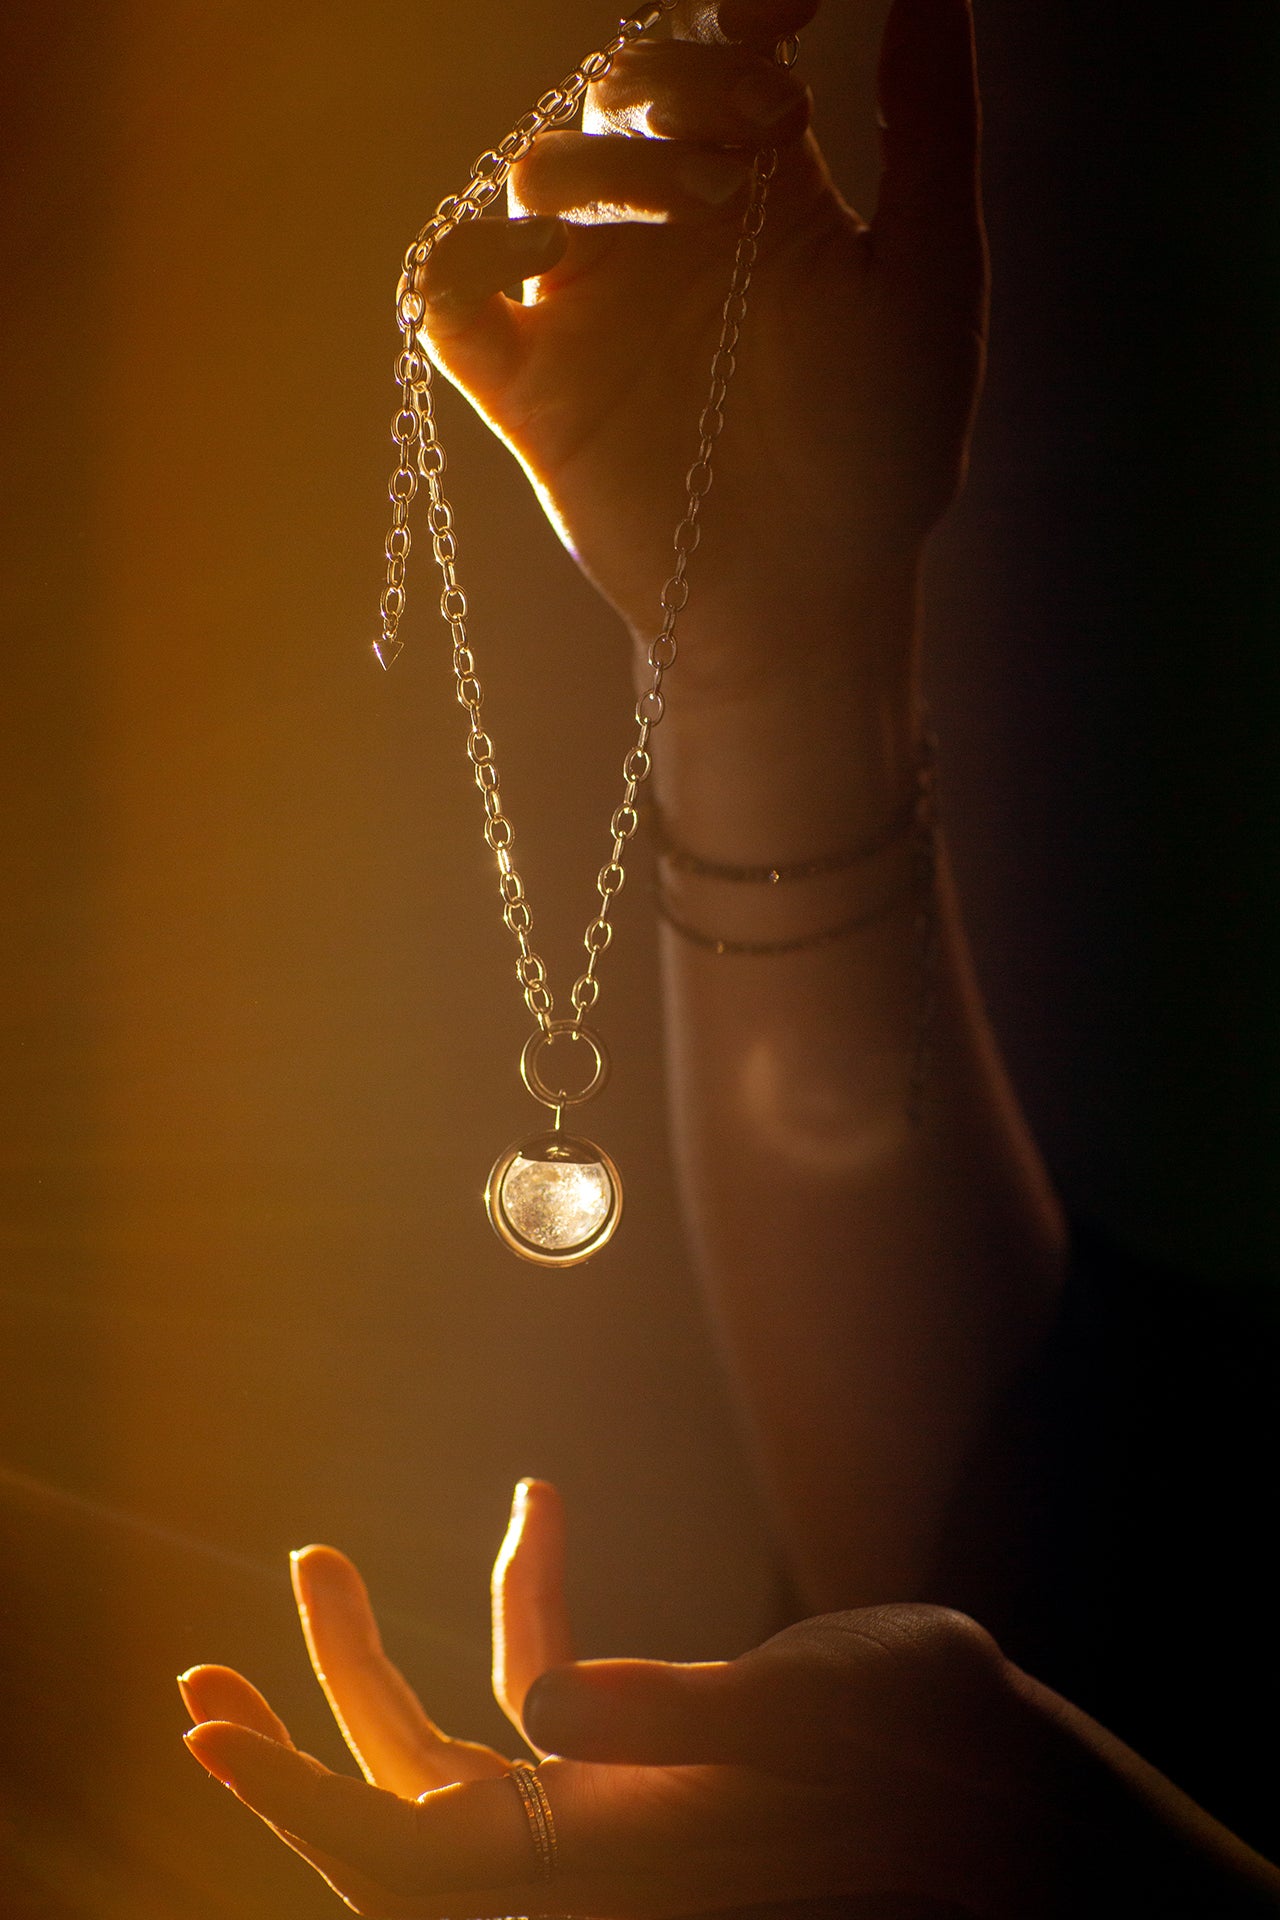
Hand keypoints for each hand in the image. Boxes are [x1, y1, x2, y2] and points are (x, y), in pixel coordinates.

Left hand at [180, 1481, 1054, 1917]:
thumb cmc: (934, 1748)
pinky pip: (538, 1693)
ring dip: (378, 1662)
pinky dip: (520, 1610)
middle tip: (227, 1643)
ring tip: (323, 1563)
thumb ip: (681, 1719)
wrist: (999, 1779)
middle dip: (314, 1709)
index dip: (297, 1804)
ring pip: (447, 1751)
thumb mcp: (817, 1716)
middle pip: (397, 1798)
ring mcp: (602, 1811)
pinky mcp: (632, 1766)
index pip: (410, 1858)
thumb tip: (541, 1712)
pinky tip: (537, 1514)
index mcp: (611, 1861)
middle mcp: (585, 1849)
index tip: (206, 1736)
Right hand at [416, 0, 986, 701]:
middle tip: (750, 149)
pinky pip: (447, 289)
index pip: (718, 56)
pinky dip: (472, 255)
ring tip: (683, 218)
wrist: (805, 597)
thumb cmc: (878, 453)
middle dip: (670, 85)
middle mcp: (668, 237)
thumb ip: (926, 126)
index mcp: (763, 196)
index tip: (783, 12)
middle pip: (615, 92)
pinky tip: (548, 261)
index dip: (735, 16)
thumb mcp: (929, 278)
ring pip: (538, 172)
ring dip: (597, 163)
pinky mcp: (526, 385)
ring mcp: (591, 308)